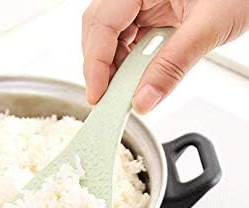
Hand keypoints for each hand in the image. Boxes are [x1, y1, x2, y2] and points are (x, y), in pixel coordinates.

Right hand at [82, 0, 248, 112]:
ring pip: (110, 37)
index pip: (102, 23)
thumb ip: (173, 66)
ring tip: (124, 91)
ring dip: (114, 67)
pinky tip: (136, 77)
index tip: (98, 95)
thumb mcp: (209, 26)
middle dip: (100, 67)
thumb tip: (143, 100)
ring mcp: (140, 1)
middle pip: (98, 30)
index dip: (96, 63)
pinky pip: (128, 39)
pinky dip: (129, 62)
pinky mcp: (149, 12)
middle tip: (106, 98)